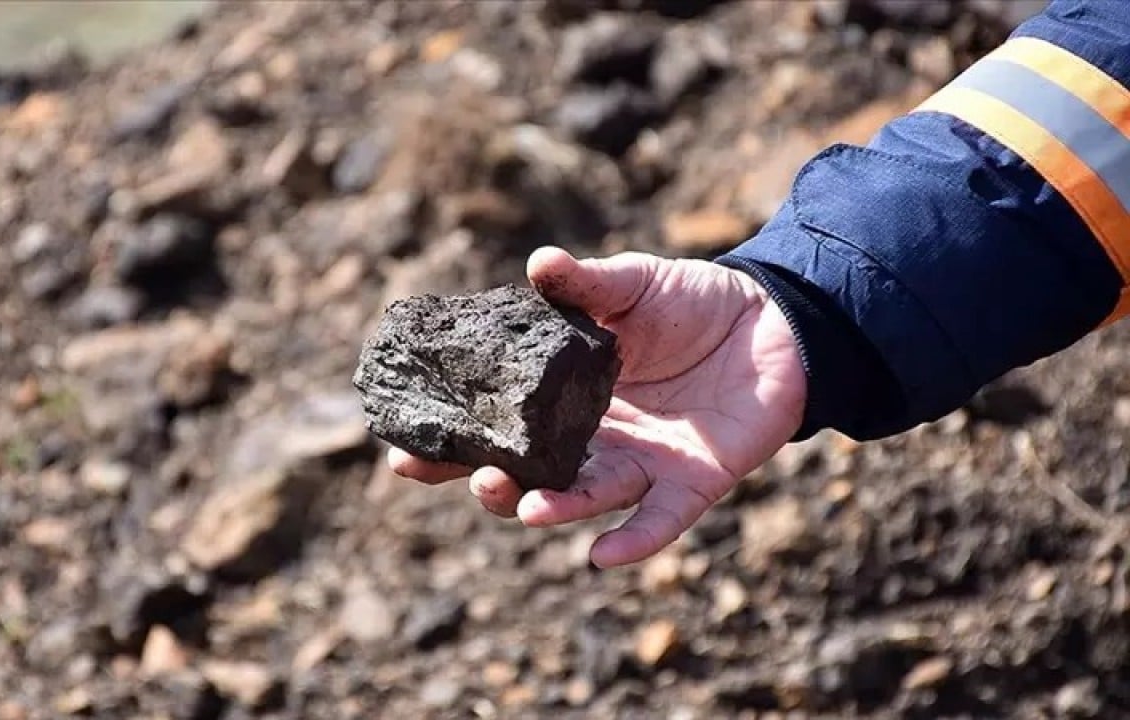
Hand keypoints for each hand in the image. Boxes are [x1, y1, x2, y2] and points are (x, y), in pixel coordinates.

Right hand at [389, 246, 806, 567]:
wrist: (774, 322)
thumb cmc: (693, 302)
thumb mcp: (633, 284)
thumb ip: (585, 286)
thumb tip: (537, 263)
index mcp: (566, 396)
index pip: (499, 426)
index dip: (454, 441)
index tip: (402, 448)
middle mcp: (595, 439)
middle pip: (531, 474)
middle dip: (492, 483)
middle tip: (464, 475)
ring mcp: (641, 464)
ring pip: (586, 496)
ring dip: (552, 507)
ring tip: (520, 504)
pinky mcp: (692, 482)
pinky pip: (659, 520)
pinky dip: (633, 541)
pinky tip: (602, 556)